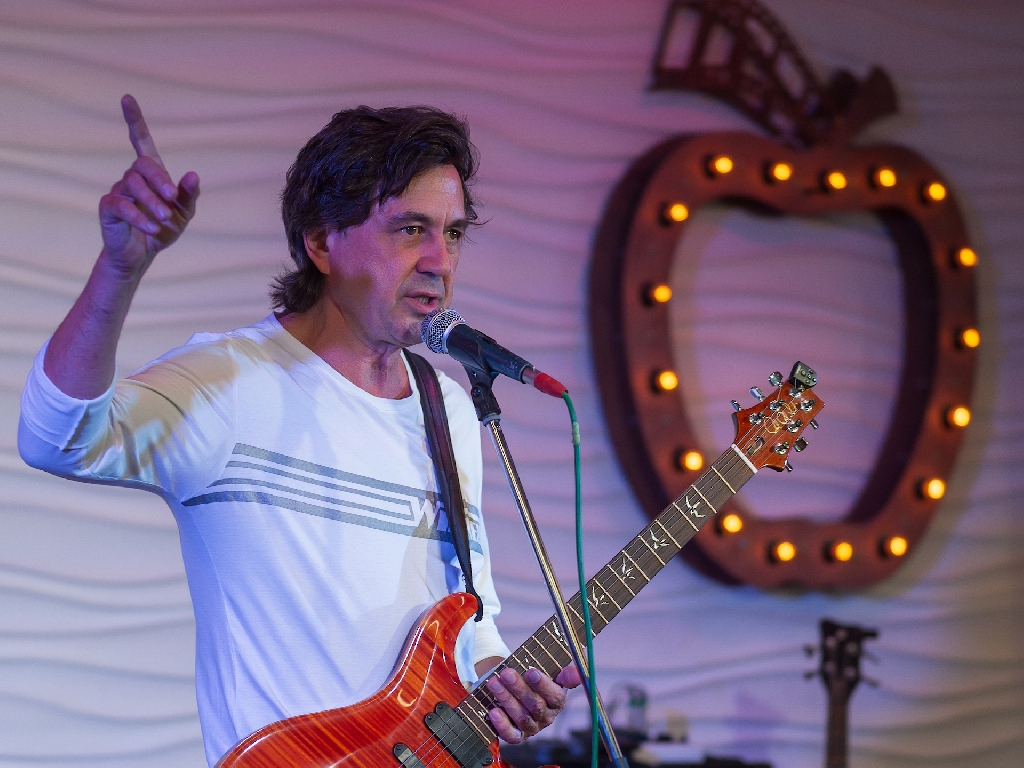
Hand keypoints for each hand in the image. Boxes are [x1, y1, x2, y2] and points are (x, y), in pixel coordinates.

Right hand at [98, 94, 199, 277]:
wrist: (144, 254)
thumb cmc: (164, 229)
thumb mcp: (184, 213)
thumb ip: (189, 194)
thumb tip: (192, 173)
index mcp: (151, 174)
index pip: (141, 140)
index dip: (135, 120)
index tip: (127, 98)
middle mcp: (132, 177)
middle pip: (143, 164)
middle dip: (160, 180)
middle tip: (172, 200)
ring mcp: (118, 190)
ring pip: (132, 184)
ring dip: (152, 201)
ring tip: (165, 219)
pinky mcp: (108, 207)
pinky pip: (121, 205)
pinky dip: (139, 216)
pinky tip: (152, 228)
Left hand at [485, 665, 582, 743]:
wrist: (517, 689)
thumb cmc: (535, 679)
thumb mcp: (552, 672)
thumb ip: (565, 673)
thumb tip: (577, 673)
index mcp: (557, 702)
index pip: (555, 696)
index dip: (543, 685)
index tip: (530, 671)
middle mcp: (547, 717)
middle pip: (535, 705)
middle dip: (519, 688)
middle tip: (506, 673)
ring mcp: (532, 727)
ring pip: (521, 717)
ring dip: (506, 699)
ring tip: (494, 683)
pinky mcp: (518, 736)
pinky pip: (511, 735)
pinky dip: (502, 725)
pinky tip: (493, 712)